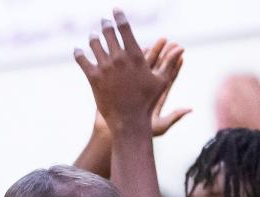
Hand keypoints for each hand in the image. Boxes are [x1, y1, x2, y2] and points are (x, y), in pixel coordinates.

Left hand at [75, 10, 184, 133]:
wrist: (129, 122)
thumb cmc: (147, 103)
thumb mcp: (161, 82)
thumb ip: (169, 63)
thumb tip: (181, 48)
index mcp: (135, 55)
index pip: (124, 27)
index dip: (119, 16)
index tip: (116, 11)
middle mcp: (119, 58)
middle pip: (108, 32)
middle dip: (105, 25)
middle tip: (104, 22)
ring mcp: (105, 67)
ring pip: (94, 43)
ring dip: (93, 38)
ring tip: (93, 37)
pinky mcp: (93, 77)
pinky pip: (82, 59)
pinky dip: (79, 53)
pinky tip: (78, 51)